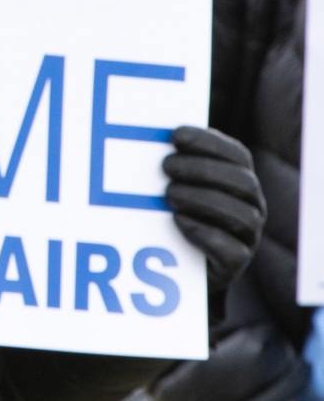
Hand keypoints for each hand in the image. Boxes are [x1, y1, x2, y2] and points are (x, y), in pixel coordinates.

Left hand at [163, 125, 264, 289]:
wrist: (179, 266)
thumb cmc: (177, 213)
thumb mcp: (178, 185)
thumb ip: (175, 164)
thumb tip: (148, 138)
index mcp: (241, 181)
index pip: (237, 155)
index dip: (209, 142)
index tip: (176, 135)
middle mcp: (252, 207)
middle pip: (242, 183)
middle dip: (203, 169)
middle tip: (166, 165)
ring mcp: (247, 237)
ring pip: (241, 215)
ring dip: (202, 200)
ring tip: (169, 194)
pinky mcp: (234, 265)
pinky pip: (231, 250)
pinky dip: (204, 232)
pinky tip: (178, 220)